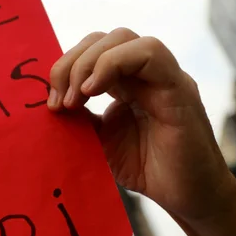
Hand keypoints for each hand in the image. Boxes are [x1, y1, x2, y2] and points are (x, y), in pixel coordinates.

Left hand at [48, 28, 235, 221]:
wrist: (185, 196)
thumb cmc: (146, 169)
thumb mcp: (98, 141)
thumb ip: (79, 118)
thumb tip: (51, 102)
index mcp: (125, 84)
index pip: (91, 51)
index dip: (65, 69)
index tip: (52, 105)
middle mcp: (145, 75)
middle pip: (103, 39)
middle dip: (70, 63)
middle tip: (59, 102)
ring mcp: (163, 77)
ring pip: (123, 39)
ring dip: (88, 63)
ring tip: (76, 98)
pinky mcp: (178, 88)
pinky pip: (150, 54)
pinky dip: (113, 64)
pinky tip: (93, 91)